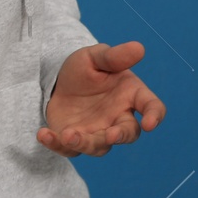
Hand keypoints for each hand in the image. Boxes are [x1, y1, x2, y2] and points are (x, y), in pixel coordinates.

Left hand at [38, 40, 164, 157]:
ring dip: (85, 143)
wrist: (57, 82)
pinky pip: (69, 149)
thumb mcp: (94, 57)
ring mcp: (97, 132)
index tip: (150, 123)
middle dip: (120, 136)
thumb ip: (114, 56)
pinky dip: (56, 145)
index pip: (151, 106)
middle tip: (112, 135)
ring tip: (67, 134)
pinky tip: (43, 134)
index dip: (154, 115)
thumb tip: (139, 48)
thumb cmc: (84, 69)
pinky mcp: (75, 141)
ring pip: (99, 146)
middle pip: (128, 133)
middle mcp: (117, 118)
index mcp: (130, 95)